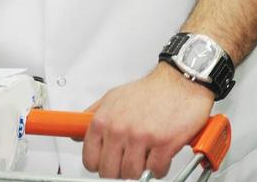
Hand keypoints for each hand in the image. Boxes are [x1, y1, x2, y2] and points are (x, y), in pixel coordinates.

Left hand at [81, 63, 213, 178]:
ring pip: (131, 174)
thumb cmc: (149, 91)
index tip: (105, 164)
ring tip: (144, 157)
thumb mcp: (112, 97)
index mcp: (103, 120)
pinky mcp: (162, 144)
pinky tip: (159, 155)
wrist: (179, 83)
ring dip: (139, 170)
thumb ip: (93, 116)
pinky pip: (156, 171)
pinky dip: (159, 168)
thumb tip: (77, 133)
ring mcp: (140, 138)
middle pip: (109, 171)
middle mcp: (119, 129)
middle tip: (126, 163)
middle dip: (118, 172)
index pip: (90, 158)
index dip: (98, 165)